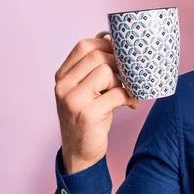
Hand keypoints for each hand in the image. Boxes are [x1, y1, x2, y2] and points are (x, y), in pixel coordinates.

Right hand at [54, 31, 138, 174]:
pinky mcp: (87, 114)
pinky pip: (117, 94)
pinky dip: (129, 97)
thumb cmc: (89, 116)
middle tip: (128, 76)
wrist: (79, 152)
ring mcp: (73, 99)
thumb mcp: (86, 89)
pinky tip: (130, 104)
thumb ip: (94, 69)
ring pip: (106, 72)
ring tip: (126, 92)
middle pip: (97, 56)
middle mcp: (63, 85)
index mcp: (62, 76)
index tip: (121, 55)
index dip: (107, 45)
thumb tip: (115, 41)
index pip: (84, 46)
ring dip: (123, 81)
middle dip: (119, 63)